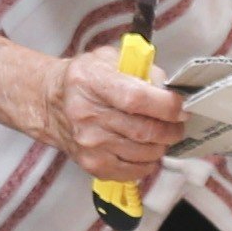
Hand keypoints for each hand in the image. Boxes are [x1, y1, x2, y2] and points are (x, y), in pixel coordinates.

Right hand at [43, 46, 186, 188]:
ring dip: (161, 146)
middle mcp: (88, 115)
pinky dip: (148, 163)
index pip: (136, 99)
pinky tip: (147, 151)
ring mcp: (90, 143)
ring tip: (161, 135)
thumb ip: (142, 69)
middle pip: (144, 130)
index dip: (166, 106)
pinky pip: (132, 171)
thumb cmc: (85, 79)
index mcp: (93, 82)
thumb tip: (169, 89)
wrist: (51, 102)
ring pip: (144, 153)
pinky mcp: (92, 164)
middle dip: (171, 129)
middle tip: (177, 124)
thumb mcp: (109, 58)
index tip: (181, 108)